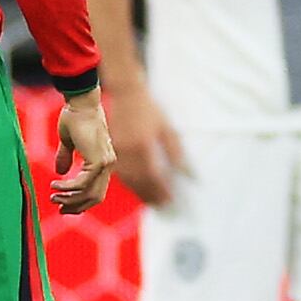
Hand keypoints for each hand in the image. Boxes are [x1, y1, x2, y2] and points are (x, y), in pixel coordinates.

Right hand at [51, 88, 118, 212]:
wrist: (80, 102)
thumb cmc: (74, 117)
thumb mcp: (68, 142)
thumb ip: (66, 157)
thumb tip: (60, 172)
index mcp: (103, 161)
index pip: (96, 190)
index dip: (81, 201)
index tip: (64, 205)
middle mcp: (108, 164)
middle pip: (95, 197)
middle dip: (76, 206)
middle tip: (58, 208)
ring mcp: (105, 163)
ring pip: (89, 193)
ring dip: (69, 199)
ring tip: (53, 197)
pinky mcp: (98, 161)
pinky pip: (82, 184)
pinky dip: (68, 188)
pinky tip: (55, 186)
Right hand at [103, 83, 185, 208]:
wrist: (127, 94)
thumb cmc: (151, 110)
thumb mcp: (168, 129)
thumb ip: (177, 153)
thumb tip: (188, 173)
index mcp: (143, 146)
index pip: (154, 176)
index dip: (162, 191)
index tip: (171, 201)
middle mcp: (128, 152)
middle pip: (139, 182)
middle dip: (151, 196)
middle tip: (163, 206)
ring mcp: (118, 152)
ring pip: (128, 180)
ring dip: (140, 193)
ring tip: (152, 201)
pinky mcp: (112, 150)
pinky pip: (120, 173)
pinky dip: (130, 183)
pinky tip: (138, 187)